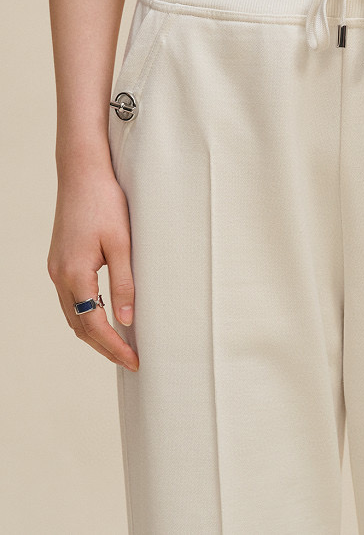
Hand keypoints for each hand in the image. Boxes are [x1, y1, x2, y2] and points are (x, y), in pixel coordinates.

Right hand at [47, 170, 138, 371]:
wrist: (83, 173)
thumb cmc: (106, 203)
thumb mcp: (123, 244)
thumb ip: (124, 283)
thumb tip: (127, 321)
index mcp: (74, 274)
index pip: (93, 325)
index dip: (114, 347)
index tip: (135, 361)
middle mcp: (59, 275)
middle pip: (79, 325)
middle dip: (104, 347)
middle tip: (131, 360)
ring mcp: (56, 268)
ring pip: (73, 314)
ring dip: (94, 333)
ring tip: (121, 345)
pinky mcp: (61, 260)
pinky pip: (72, 298)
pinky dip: (87, 314)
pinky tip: (106, 316)